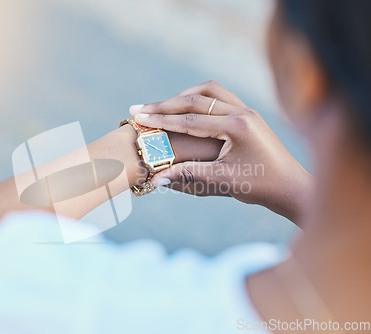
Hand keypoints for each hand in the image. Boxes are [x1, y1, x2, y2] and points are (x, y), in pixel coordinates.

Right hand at [129, 81, 310, 222]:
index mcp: (237, 127)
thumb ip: (188, 175)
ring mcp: (247, 110)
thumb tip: (156, 179)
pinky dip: (199, 99)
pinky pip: (219, 97)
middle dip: (165, 104)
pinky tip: (188, 108)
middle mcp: (243, 112)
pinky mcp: (249, 114)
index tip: (138, 116)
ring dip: (183, 96)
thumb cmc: (260, 186)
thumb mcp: (222, 182)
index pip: (190, 119)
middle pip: (196, 98)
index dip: (160, 118)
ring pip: (209, 91)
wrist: (291, 187)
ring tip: (162, 106)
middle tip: (140, 108)